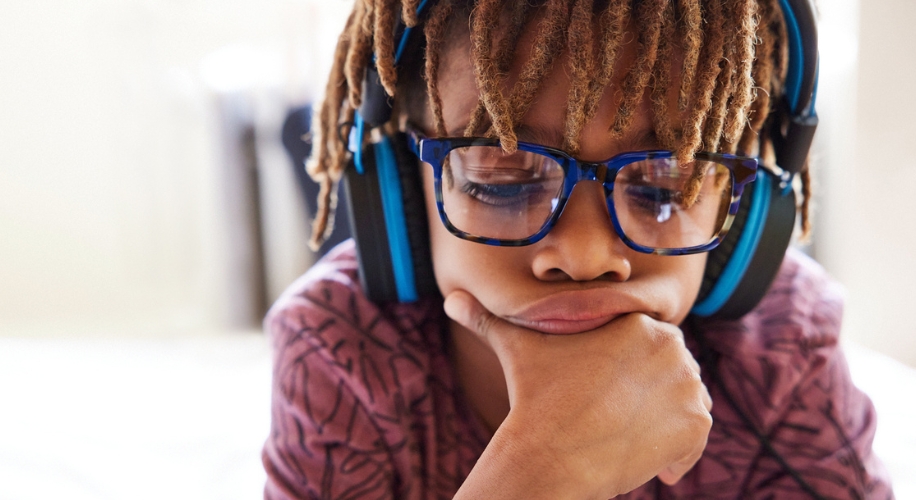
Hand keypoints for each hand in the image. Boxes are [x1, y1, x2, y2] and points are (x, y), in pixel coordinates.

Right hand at [445, 290, 711, 498]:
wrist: (552, 454)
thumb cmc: (534, 398)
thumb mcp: (515, 350)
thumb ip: (487, 320)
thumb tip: (450, 299)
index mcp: (639, 324)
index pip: (650, 345)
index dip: (629, 371)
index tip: (607, 393)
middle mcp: (672, 348)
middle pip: (672, 372)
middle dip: (651, 393)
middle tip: (615, 418)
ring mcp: (688, 387)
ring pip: (688, 402)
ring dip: (669, 420)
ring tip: (630, 437)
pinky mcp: (695, 426)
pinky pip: (698, 438)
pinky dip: (682, 453)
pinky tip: (653, 464)